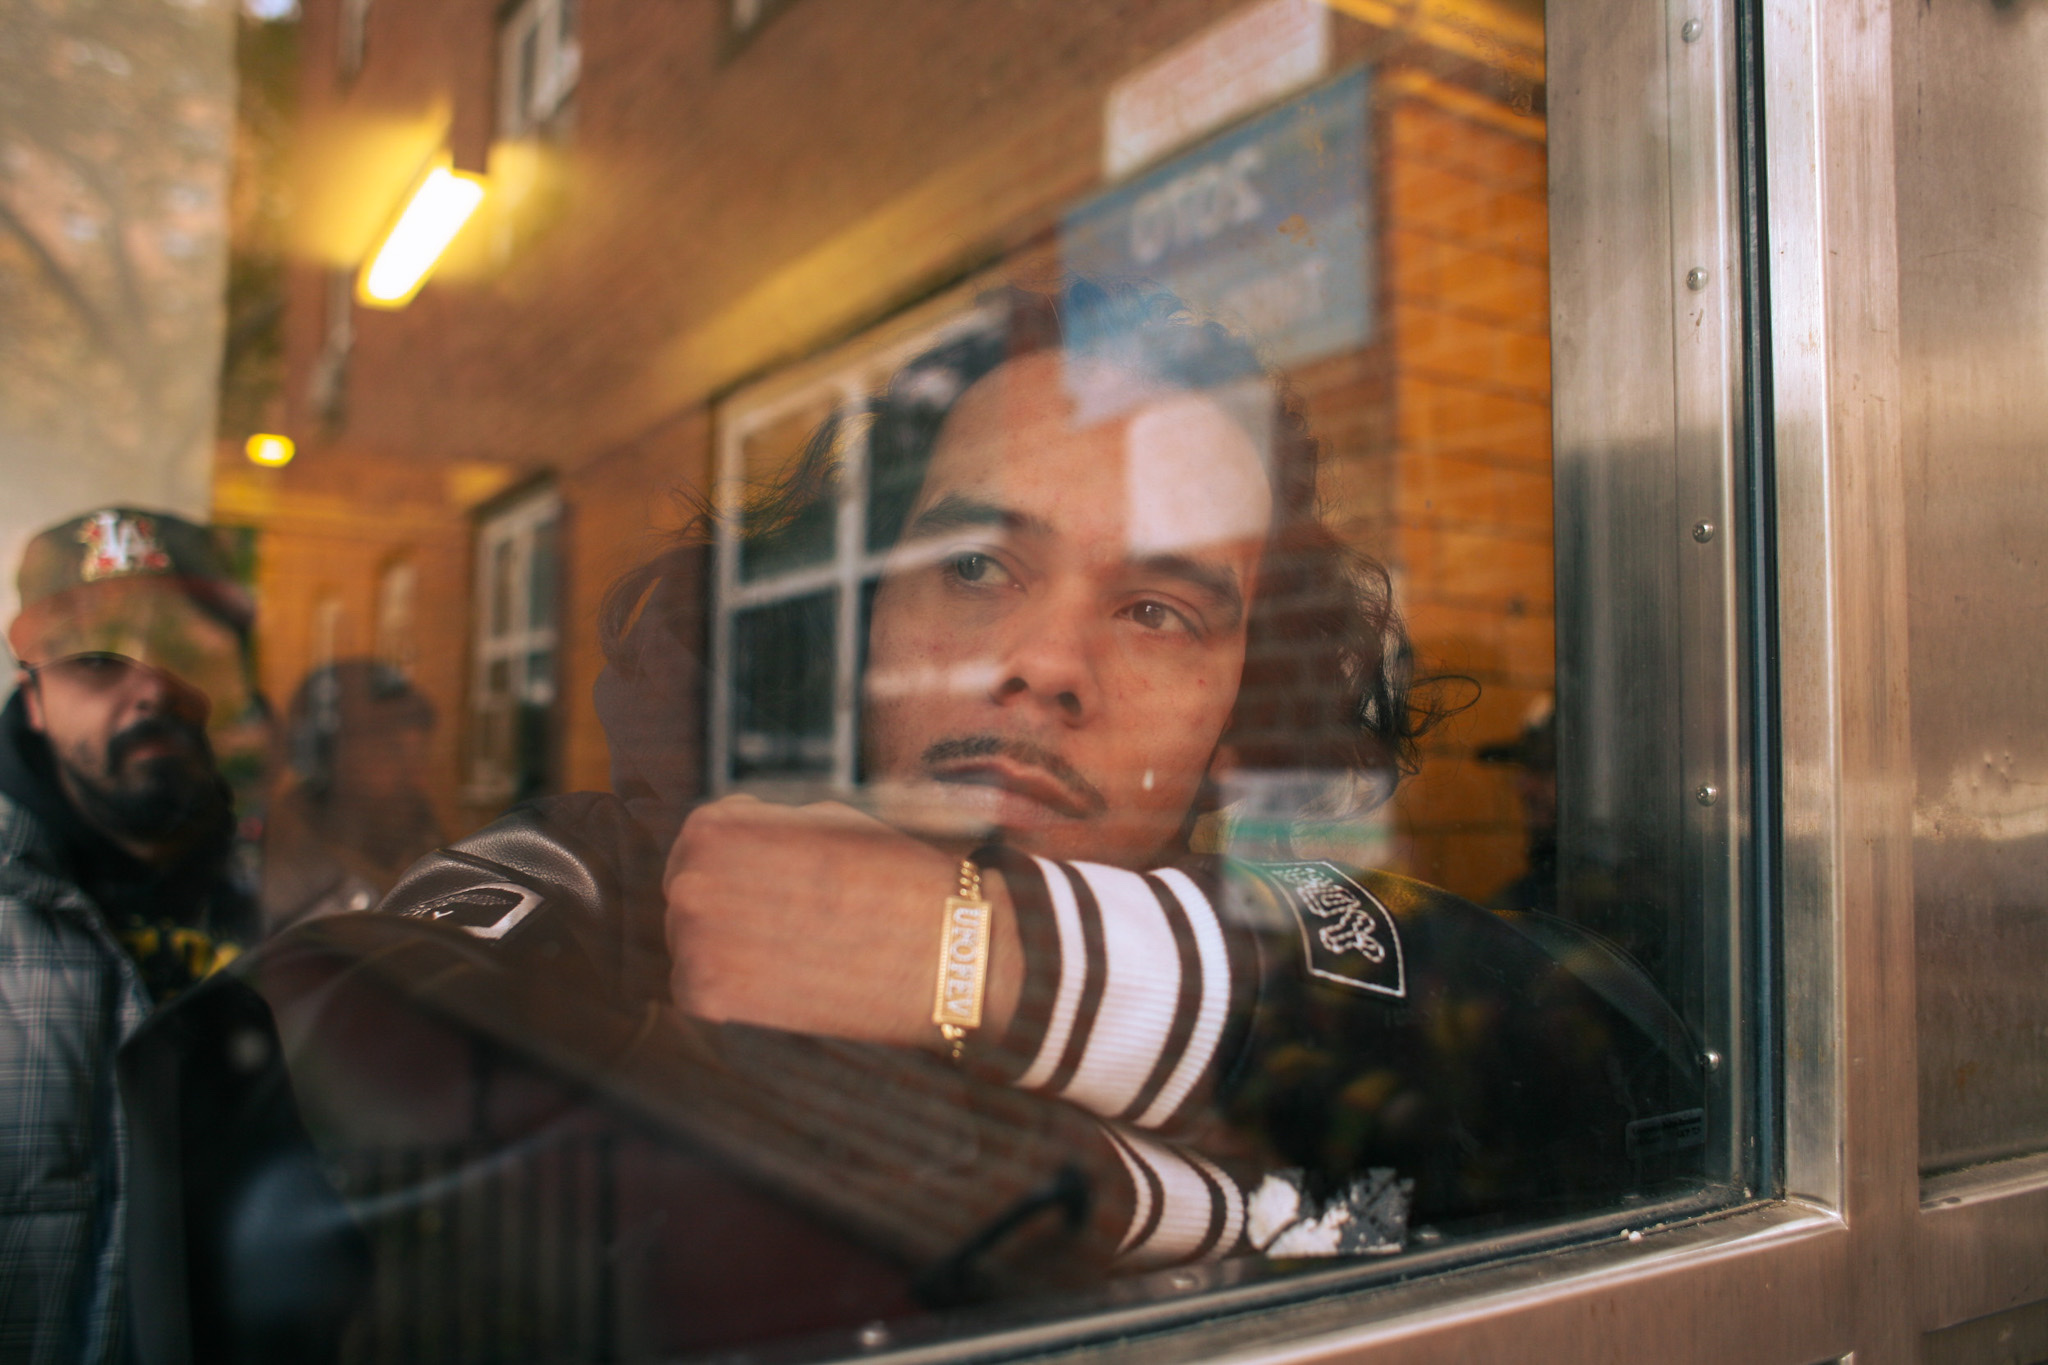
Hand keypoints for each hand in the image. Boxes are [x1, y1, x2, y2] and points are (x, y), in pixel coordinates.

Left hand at [664, 795, 1021, 1051]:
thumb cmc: (891, 879)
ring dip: (727, 949)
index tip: (758, 880)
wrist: (940, 954)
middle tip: (778, 923)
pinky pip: (694, 991)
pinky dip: (728, 993)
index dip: (732, 861)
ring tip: (784, 954)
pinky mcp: (710, 997)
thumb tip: (737, 840)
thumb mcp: (826, 821)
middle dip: (729, 907)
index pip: (697, 842)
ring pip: (688, 944)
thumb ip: (770, 829)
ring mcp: (695, 941)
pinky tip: (773, 986)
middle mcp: (693, 881)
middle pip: (688, 894)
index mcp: (717, 831)